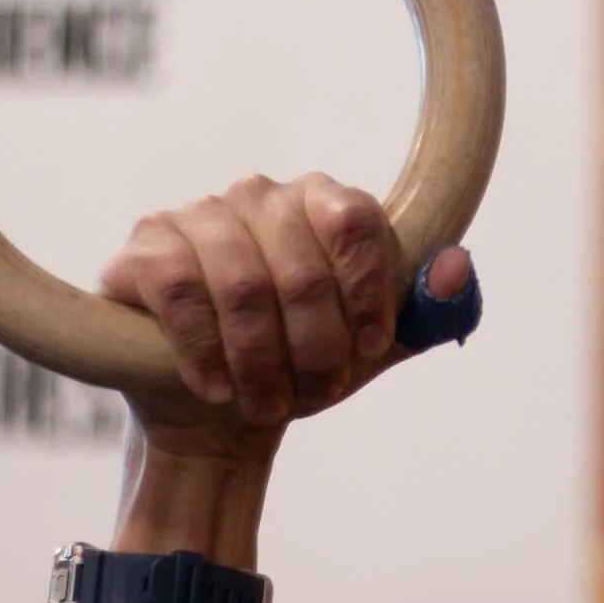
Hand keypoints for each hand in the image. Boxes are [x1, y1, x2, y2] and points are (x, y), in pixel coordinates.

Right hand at [100, 172, 473, 458]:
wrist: (221, 406)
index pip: (356, 222)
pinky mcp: (146, 246)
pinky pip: (180, 291)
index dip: (368, 294)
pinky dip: (206, 351)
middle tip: (321, 394)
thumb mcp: (375, 346)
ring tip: (268, 405)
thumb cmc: (304, 360)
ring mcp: (199, 215)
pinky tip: (217, 388)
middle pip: (302, 267)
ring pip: (243, 284)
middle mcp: (262, 195)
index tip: (369, 350)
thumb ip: (427, 310)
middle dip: (317, 345)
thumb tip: (457, 264)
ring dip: (261, 359)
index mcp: (325, 200)